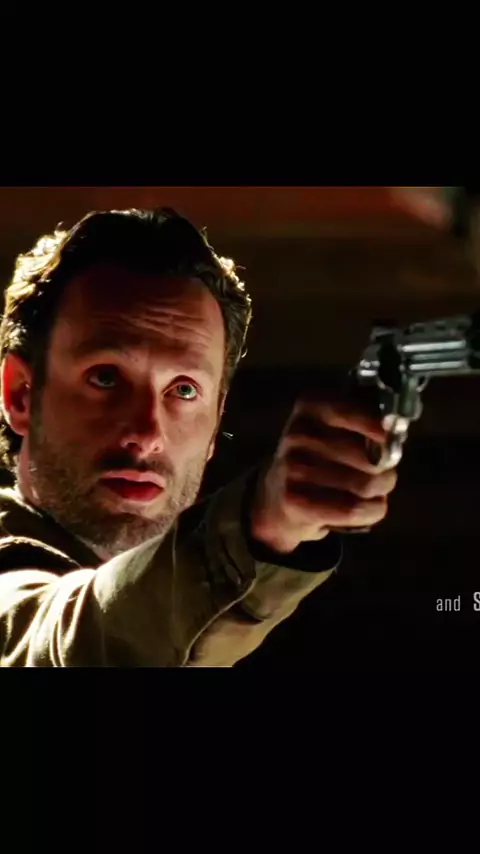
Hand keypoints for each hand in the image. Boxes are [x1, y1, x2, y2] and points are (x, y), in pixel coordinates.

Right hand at [250, 392, 397, 552]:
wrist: (277, 495)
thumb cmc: (319, 457)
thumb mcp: (333, 427)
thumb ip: (364, 423)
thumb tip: (396, 434)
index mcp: (310, 406)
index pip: (352, 412)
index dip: (380, 427)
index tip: (394, 437)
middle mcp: (298, 433)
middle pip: (369, 455)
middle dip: (388, 468)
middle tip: (385, 473)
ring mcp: (293, 467)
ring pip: (366, 484)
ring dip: (381, 492)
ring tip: (375, 491)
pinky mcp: (295, 499)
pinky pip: (352, 509)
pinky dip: (372, 511)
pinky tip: (369, 508)